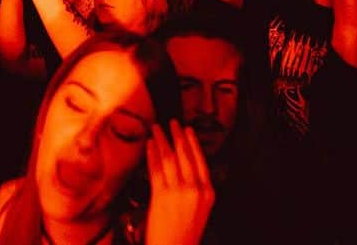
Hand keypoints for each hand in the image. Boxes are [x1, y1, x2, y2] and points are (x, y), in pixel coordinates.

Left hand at [145, 121, 213, 244]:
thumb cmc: (185, 233)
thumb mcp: (200, 210)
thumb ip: (196, 189)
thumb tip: (184, 167)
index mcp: (208, 193)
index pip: (200, 160)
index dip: (192, 142)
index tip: (187, 130)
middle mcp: (195, 190)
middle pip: (185, 155)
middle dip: (177, 136)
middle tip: (171, 122)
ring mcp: (178, 192)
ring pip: (169, 159)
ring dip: (162, 140)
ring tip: (156, 129)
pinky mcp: (161, 196)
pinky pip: (156, 169)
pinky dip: (152, 154)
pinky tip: (149, 145)